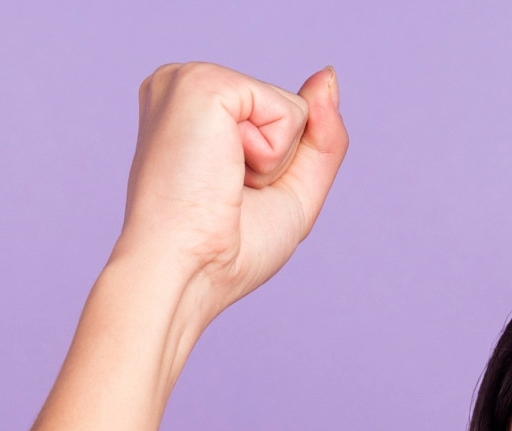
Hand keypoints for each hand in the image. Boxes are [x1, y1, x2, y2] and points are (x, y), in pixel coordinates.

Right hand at [114, 62, 347, 323]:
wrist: (185, 274)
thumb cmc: (224, 251)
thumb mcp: (290, 193)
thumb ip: (319, 136)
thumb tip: (328, 75)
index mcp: (191, 110)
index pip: (276, 122)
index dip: (276, 172)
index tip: (226, 197)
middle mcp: (183, 85)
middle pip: (291, 112)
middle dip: (279, 166)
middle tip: (227, 194)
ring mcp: (189, 78)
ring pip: (294, 110)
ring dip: (275, 163)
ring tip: (223, 182)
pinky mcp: (203, 82)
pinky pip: (288, 111)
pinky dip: (272, 155)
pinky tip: (224, 169)